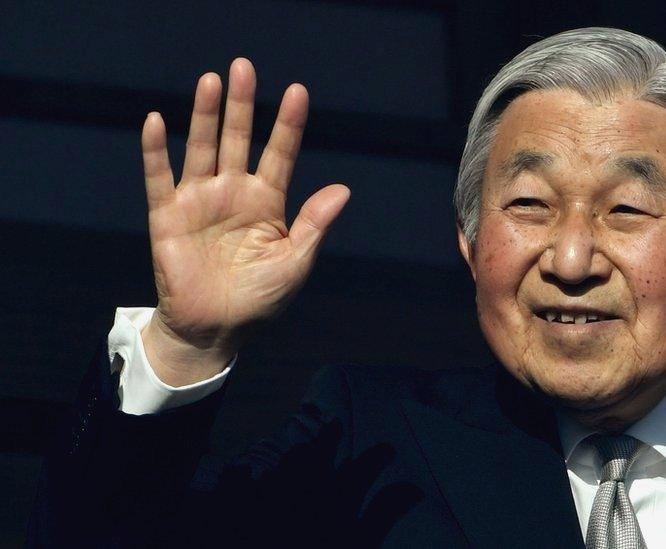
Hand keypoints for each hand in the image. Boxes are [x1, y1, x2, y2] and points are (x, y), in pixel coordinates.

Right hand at [139, 58, 348, 385]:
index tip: (299, 92)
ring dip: (205, 116)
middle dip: (242, 105)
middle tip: (244, 67)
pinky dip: (157, 151)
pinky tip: (157, 121)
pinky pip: (160, 177)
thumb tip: (343, 189)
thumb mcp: (294, 262)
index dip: (288, 124)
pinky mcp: (168, 215)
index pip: (280, 153)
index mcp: (267, 202)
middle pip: (239, 139)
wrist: (216, 328)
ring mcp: (200, 200)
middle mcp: (234, 192)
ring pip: (203, 148)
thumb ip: (313, 225)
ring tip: (212, 81)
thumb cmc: (259, 298)